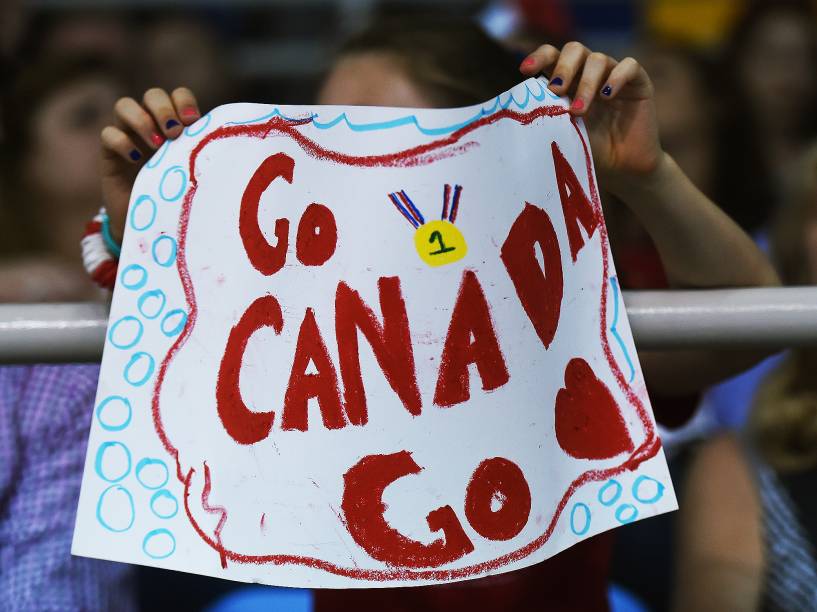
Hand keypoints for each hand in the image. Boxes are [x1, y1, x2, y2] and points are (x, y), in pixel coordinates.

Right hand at [100, 87, 201, 240]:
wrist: (150, 224)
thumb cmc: (178, 195)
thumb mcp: (193, 173)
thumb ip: (203, 155)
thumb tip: (229, 146)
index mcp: (174, 124)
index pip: (177, 94)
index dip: (183, 100)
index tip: (193, 121)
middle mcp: (150, 124)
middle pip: (152, 94)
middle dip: (163, 108)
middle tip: (175, 133)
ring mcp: (127, 135)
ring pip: (124, 105)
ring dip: (141, 120)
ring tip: (157, 145)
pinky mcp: (108, 154)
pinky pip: (107, 133)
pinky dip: (121, 141)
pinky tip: (135, 159)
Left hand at [519, 43, 662, 187]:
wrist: (624, 168)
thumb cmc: (591, 150)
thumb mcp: (564, 134)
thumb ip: (549, 118)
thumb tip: (521, 115)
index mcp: (568, 81)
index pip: (552, 56)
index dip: (539, 57)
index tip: (525, 70)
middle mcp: (589, 73)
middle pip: (574, 50)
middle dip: (563, 67)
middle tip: (556, 90)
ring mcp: (613, 75)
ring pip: (598, 59)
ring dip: (586, 84)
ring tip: (579, 111)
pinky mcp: (638, 82)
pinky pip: (629, 66)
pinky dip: (617, 77)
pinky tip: (608, 96)